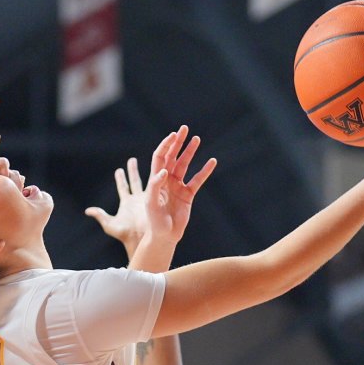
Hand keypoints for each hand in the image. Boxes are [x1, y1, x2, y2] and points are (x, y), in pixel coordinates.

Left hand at [85, 158, 149, 259]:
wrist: (142, 240)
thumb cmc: (126, 235)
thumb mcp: (110, 225)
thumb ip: (100, 216)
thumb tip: (87, 211)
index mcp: (126, 202)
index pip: (123, 187)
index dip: (120, 178)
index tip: (119, 170)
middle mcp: (137, 199)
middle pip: (135, 181)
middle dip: (133, 170)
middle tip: (132, 160)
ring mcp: (147, 200)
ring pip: (148, 182)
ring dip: (149, 172)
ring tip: (149, 162)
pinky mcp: (157, 203)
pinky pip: (158, 188)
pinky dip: (159, 179)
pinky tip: (162, 171)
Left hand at [143, 126, 216, 244]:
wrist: (164, 236)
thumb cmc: (154, 221)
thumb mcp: (151, 203)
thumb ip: (156, 186)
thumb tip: (163, 170)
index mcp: (155, 180)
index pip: (160, 157)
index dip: (166, 146)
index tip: (173, 135)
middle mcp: (166, 180)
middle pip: (172, 157)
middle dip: (177, 143)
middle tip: (184, 128)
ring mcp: (177, 186)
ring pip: (185, 165)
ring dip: (190, 152)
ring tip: (196, 138)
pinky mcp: (188, 195)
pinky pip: (198, 180)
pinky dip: (205, 171)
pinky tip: (212, 161)